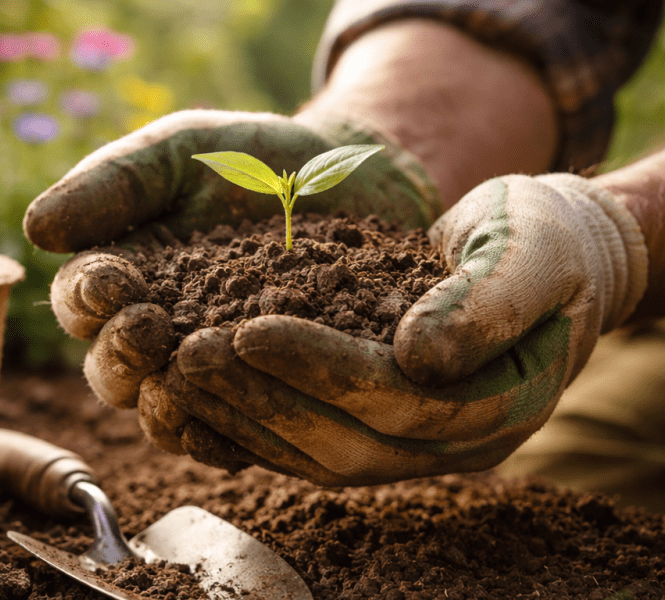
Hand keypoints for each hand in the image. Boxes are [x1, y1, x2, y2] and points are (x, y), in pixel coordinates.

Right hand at [23, 109, 438, 446]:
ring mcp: (211, 369)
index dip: (85, 300)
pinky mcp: (265, 392)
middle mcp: (159, 334)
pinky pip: (234, 432)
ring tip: (178, 379)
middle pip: (113, 370)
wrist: (349, 180)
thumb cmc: (255, 160)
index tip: (108, 281)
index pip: (81, 304)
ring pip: (166, 410)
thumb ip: (114, 182)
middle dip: (120, 355)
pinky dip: (226, 435)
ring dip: (164, 404)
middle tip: (146, 328)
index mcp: (126, 278)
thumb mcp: (182, 153)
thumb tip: (35, 228)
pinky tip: (236, 426)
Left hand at [144, 173, 647, 485]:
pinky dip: (249, 425)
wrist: (547, 256)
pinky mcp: (378, 429)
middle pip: (343, 443)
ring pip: (314, 454)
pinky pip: (306, 444)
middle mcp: (452, 442)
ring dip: (242, 417)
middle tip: (188, 358)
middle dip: (261, 400)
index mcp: (501, 403)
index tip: (248, 330)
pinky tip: (199, 396)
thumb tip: (422, 356)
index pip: (396, 399)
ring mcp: (413, 445)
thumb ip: (489, 301)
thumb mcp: (534, 251)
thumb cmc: (546, 242)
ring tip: (177, 373)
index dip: (321, 369)